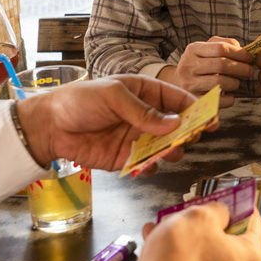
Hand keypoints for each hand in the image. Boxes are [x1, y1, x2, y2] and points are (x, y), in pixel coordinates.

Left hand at [14, 74, 199, 172]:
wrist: (50, 126)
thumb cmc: (79, 101)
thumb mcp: (113, 96)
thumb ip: (143, 112)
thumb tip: (174, 124)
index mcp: (144, 93)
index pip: (177, 99)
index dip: (196, 108)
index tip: (211, 119)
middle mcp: (145, 116)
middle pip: (177, 125)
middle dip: (188, 132)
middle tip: (191, 138)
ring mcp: (137, 138)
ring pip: (166, 147)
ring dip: (172, 150)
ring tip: (171, 152)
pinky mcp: (126, 158)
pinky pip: (147, 164)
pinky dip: (152, 167)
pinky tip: (148, 165)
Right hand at [107, 203, 260, 260]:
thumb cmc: (180, 259)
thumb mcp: (199, 217)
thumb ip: (216, 209)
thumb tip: (220, 214)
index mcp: (252, 259)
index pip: (254, 223)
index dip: (238, 204)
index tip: (225, 195)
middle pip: (228, 240)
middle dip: (206, 223)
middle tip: (190, 210)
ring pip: (205, 255)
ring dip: (185, 238)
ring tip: (163, 223)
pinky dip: (176, 257)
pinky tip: (154, 242)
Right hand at [161, 37, 254, 107]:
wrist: (178, 83)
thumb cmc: (200, 64)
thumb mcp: (207, 49)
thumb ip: (225, 44)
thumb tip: (243, 51)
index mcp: (193, 49)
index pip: (221, 48)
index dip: (240, 53)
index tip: (250, 58)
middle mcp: (188, 65)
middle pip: (222, 65)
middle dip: (242, 68)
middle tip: (249, 71)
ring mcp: (189, 84)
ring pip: (221, 82)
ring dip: (235, 83)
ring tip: (237, 82)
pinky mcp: (193, 100)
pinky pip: (218, 100)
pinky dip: (229, 99)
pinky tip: (230, 95)